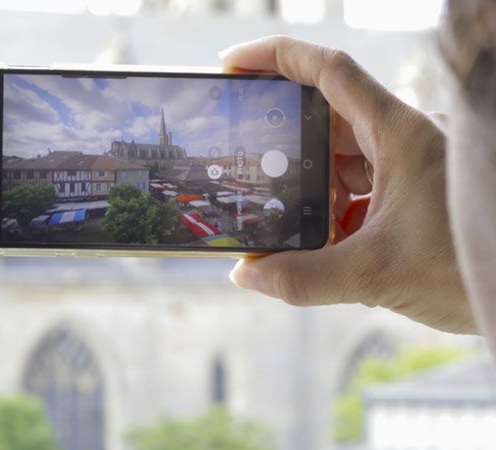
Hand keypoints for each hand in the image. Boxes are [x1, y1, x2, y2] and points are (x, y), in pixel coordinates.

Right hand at [223, 36, 474, 333]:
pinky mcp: (414, 195)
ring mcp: (411, 168)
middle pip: (328, 122)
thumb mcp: (376, 273)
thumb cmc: (472, 265)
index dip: (277, 59)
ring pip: (344, 162)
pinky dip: (338, 213)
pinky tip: (327, 243)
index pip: (330, 73)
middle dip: (287, 146)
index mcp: (398, 134)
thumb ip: (304, 278)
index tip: (234, 67)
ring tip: (290, 220)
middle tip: (250, 162)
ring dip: (314, 189)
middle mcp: (404, 141)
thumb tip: (247, 275)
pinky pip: (363, 190)